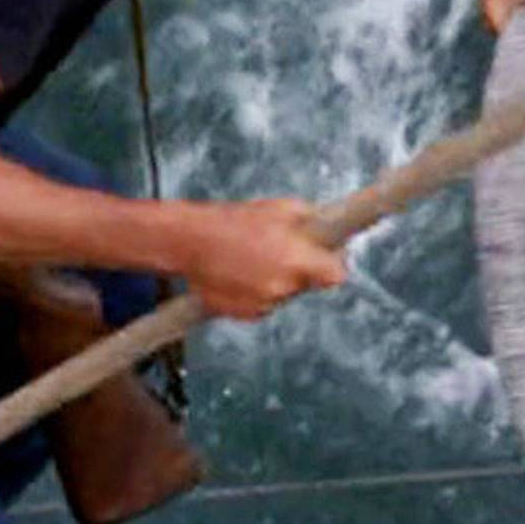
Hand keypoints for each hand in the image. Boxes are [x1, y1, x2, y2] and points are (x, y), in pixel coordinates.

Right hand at [169, 199, 345, 320]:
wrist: (188, 241)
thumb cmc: (232, 221)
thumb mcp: (281, 208)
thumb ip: (311, 221)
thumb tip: (331, 226)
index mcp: (296, 260)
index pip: (337, 276)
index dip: (333, 265)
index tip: (329, 257)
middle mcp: (283, 287)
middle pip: (308, 284)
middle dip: (301, 268)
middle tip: (281, 248)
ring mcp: (263, 304)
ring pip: (285, 294)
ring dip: (278, 280)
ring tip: (254, 257)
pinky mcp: (244, 314)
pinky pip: (263, 303)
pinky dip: (257, 292)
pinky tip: (241, 272)